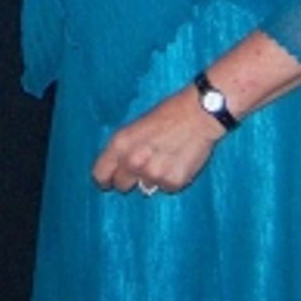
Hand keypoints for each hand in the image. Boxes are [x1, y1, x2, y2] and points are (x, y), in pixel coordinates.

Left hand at [93, 85, 220, 196]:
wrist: (200, 113)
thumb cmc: (169, 113)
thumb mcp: (136, 125)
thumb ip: (124, 148)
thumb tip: (118, 168)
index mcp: (120, 144)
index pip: (100, 174)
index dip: (105, 178)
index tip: (110, 179)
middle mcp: (133, 161)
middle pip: (121, 185)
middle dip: (129, 179)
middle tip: (143, 165)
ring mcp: (153, 174)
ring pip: (145, 187)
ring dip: (152, 177)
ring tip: (166, 157)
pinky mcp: (173, 182)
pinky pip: (166, 188)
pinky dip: (171, 178)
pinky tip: (179, 161)